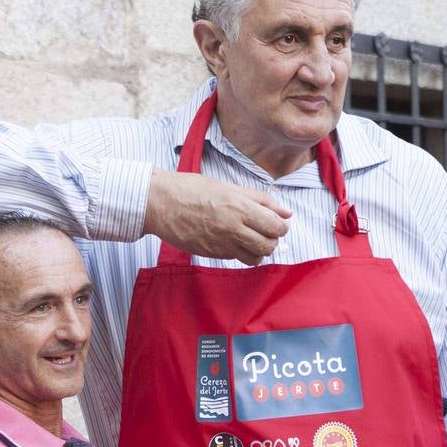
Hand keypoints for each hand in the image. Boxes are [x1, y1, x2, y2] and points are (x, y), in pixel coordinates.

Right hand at [144, 169, 291, 265]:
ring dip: (258, 251)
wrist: (160, 203)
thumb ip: (260, 201)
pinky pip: (235, 258)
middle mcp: (233, 227)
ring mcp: (221, 243)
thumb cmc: (192, 189)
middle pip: (268, 246)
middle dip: (272, 240)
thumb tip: (286, 212)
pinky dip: (240, 252)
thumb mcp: (229, 187)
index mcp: (240, 207)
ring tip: (251, 238)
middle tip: (265, 232)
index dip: (281, 226)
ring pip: (254, 258)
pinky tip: (232, 239)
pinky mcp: (211, 254)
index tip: (276, 222)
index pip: (275, 226)